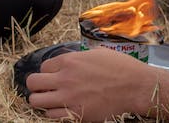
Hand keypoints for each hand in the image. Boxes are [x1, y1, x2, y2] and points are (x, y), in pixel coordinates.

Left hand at [26, 48, 155, 120]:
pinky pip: (51, 116)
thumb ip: (79, 57)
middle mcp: (65, 78)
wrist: (135, 87)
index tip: (54, 76)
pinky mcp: (75, 114)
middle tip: (45, 89)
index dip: (48, 72)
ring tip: (50, 101)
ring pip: (36, 101)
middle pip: (33, 82)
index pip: (43, 67)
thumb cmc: (121, 67)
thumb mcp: (98, 53)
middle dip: (36, 85)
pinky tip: (61, 110)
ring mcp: (68, 98)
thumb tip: (72, 60)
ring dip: (41, 101)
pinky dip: (52, 113)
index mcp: (70, 61)